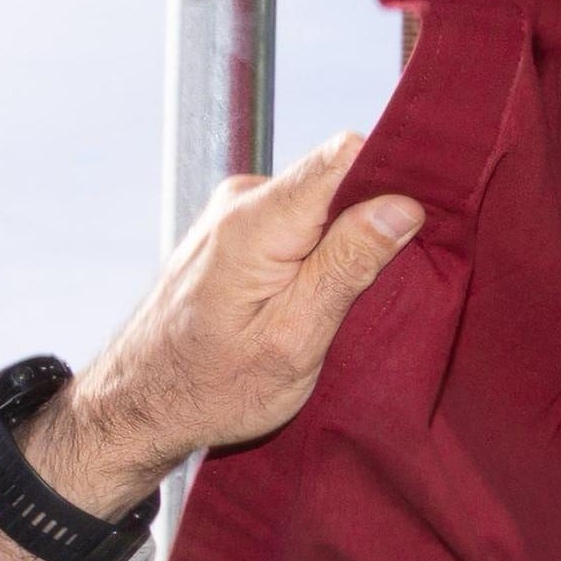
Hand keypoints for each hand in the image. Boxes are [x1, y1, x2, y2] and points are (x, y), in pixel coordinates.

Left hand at [14, 133, 423, 530]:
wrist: (140, 404)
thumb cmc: (212, 388)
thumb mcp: (295, 340)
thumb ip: (347, 266)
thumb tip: (402, 205)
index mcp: (256, 222)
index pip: (343, 155)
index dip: (393, 174)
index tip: (420, 218)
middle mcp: (240, 200)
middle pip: (335, 179)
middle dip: (369, 222)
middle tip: (378, 286)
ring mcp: (232, 212)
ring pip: (317, 204)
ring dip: (339, 245)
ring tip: (334, 304)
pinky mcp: (232, 229)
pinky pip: (294, 220)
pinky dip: (313, 253)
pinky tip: (309, 299)